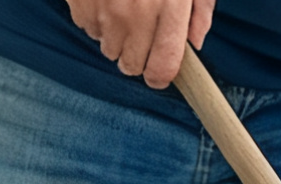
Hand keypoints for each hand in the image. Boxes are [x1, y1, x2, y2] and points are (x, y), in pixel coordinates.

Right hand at [65, 0, 213, 88]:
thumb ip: (200, 8)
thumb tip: (196, 42)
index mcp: (168, 6)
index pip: (163, 67)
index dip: (161, 78)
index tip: (159, 75)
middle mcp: (135, 14)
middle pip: (132, 66)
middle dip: (138, 59)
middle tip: (143, 37)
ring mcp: (105, 10)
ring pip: (108, 50)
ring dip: (116, 39)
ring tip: (124, 11)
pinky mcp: (80, 3)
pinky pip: (88, 29)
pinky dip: (97, 21)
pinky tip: (106, 1)